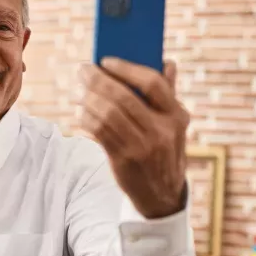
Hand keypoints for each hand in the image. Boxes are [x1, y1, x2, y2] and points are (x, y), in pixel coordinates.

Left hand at [78, 58, 189, 218]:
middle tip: (83, 70)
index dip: (127, 69)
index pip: (152, 83)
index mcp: (176, 116)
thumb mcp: (175, 124)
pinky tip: (81, 112)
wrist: (163, 195)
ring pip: (107, 114)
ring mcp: (141, 146)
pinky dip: (86, 118)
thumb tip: (167, 62)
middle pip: (123, 97)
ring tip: (79, 91)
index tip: (106, 60)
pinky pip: (99, 132)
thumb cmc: (164, 150)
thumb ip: (169, 94)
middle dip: (98, 80)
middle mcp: (160, 130)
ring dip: (88, 98)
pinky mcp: (123, 160)